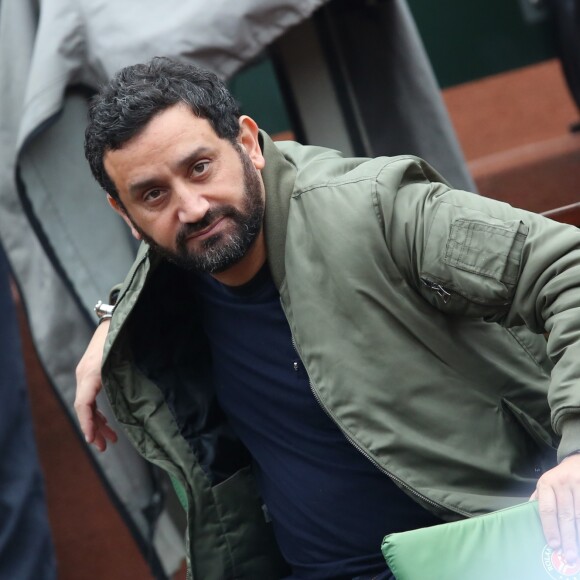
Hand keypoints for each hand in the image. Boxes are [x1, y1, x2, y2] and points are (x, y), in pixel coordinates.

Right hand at [74, 320, 117, 451]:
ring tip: (111, 440)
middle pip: (85, 408)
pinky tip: (109, 422)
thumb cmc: (122, 336)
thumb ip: (124, 379)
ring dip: (98, 422)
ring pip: (88, 404)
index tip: (93, 439)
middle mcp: (85, 374)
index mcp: (91, 372)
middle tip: (104, 448)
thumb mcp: (125, 358)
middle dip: (94, 429)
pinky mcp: (93, 373)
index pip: (83, 403)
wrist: (118, 317)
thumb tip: (132, 405)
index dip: (87, 423)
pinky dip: (99, 411)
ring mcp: (87, 373)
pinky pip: (92, 397)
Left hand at [531, 454, 579, 562]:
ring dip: (579, 535)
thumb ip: (538, 501)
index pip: (547, 509)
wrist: (576, 461)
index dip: (550, 528)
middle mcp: (562, 484)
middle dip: (567, 538)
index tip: (553, 545)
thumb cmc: (558, 479)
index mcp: (546, 484)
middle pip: (566, 515)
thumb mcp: (544, 485)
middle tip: (568, 557)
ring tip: (578, 553)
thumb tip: (528, 521)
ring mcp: (578, 486)